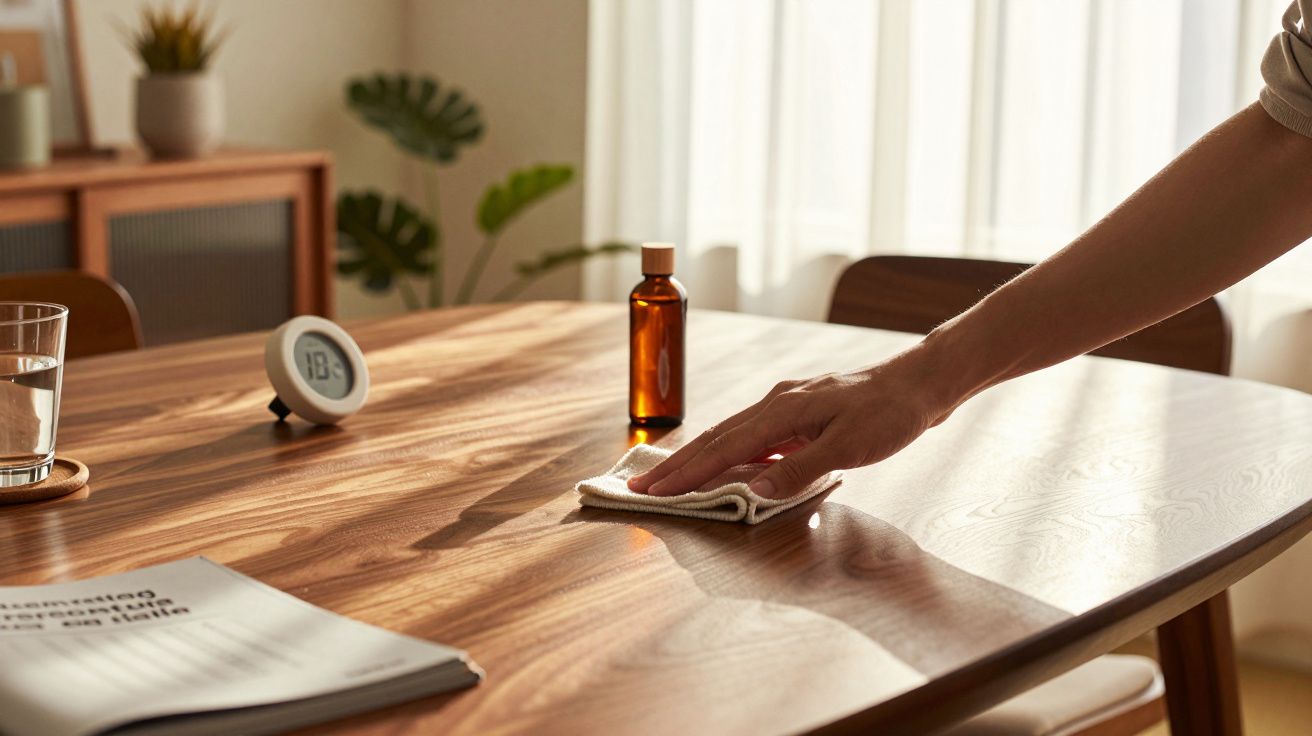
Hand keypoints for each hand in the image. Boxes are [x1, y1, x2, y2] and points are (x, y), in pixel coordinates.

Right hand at [627, 345, 962, 498]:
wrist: (920, 383)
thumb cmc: (890, 414)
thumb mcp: (850, 446)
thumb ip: (800, 469)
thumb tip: (754, 493)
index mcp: (782, 411)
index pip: (723, 449)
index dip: (686, 474)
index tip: (655, 492)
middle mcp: (776, 404)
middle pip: (715, 438)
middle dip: (677, 465)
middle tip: (641, 487)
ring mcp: (785, 405)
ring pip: (729, 434)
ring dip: (697, 458)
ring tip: (668, 477)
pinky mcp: (797, 412)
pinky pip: (749, 434)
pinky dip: (726, 451)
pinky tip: (724, 464)